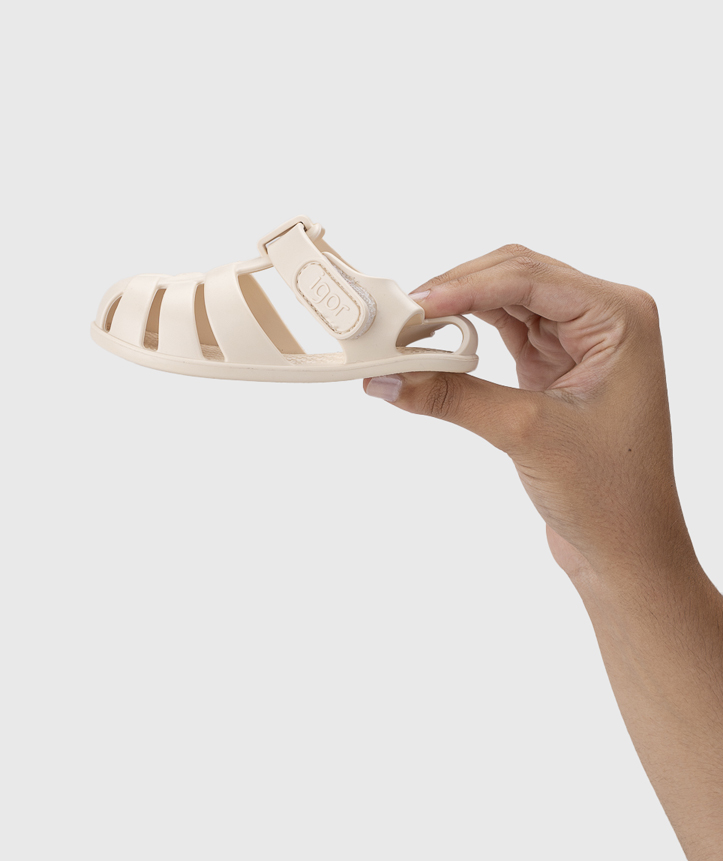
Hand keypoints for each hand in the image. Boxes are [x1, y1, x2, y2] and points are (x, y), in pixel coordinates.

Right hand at [364, 245, 694, 578]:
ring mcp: (578, 339)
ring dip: (457, 312)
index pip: (529, 278)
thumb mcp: (525, 433)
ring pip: (505, 301)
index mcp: (619, 317)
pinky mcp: (554, 364)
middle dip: (456, 292)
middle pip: (515, 278)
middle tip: (401, 317)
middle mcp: (603, 317)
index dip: (466, 285)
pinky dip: (466, 338)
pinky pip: (503, 332)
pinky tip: (434, 346)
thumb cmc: (611, 494)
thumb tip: (388, 378)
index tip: (413, 307)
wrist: (627, 547)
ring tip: (408, 330)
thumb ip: (453, 396)